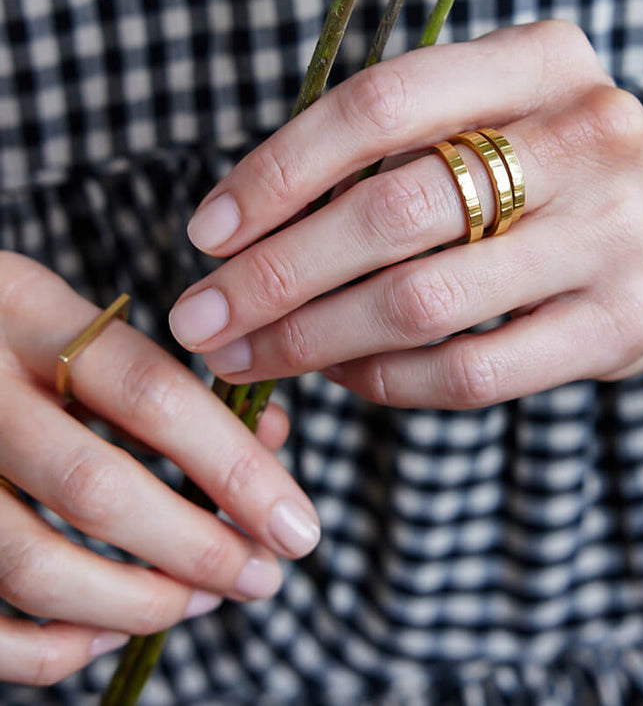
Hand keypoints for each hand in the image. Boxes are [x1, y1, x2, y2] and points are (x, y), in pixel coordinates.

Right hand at [0, 254, 319, 685]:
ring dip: (136, 602)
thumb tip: (273, 439)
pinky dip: (50, 646)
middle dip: (198, 549)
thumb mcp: (79, 326)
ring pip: (32, 563)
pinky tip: (107, 633)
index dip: (235, 469)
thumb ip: (170, 380)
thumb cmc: (11, 334)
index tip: (297, 526)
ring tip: (203, 601)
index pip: (153, 394)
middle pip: (95, 487)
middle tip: (263, 577)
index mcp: (31, 313)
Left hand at [170, 21, 642, 407]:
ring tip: (253, 357)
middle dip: (274, 275)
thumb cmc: (562, 161)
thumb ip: (395, 146)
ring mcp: (615, 235)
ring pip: (423, 302)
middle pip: (393, 209)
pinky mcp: (621, 326)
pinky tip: (346, 373)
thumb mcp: (500, 108)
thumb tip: (251, 230)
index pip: (380, 103)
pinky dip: (386, 381)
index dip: (276, 171)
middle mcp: (590, 134)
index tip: (208, 231)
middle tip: (201, 318)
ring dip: (314, 340)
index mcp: (544, 57)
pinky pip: (472, 374)